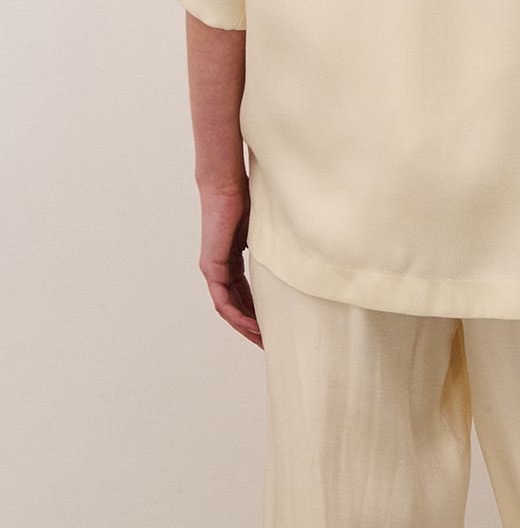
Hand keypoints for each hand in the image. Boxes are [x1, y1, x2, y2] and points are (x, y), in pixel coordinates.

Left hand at [197, 182, 262, 347]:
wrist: (226, 185)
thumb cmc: (247, 199)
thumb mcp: (265, 230)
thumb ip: (273, 245)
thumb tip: (300, 248)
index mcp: (232, 259)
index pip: (244, 293)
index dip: (257, 311)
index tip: (273, 325)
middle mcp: (220, 268)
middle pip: (235, 305)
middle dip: (252, 325)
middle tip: (269, 342)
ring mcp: (214, 269)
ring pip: (228, 307)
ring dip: (245, 326)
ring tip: (263, 340)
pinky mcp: (211, 267)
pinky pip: (222, 301)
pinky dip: (236, 315)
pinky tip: (251, 325)